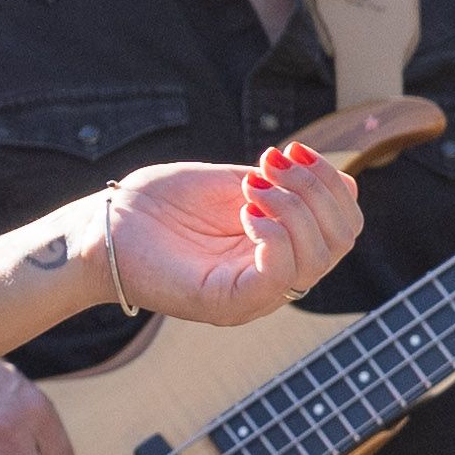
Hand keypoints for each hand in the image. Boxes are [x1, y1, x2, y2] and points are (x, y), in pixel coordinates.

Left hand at [95, 139, 362, 324]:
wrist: (104, 225)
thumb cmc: (160, 206)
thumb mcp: (236, 184)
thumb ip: (286, 187)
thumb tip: (350, 182)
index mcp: (280, 251)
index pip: (343, 228)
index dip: (331, 184)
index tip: (293, 150)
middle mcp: (272, 279)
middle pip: (339, 242)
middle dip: (317, 191)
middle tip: (271, 166)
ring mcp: (251, 296)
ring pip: (316, 258)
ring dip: (294, 207)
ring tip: (251, 186)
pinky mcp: (224, 304)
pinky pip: (277, 279)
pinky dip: (275, 236)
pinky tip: (247, 210)